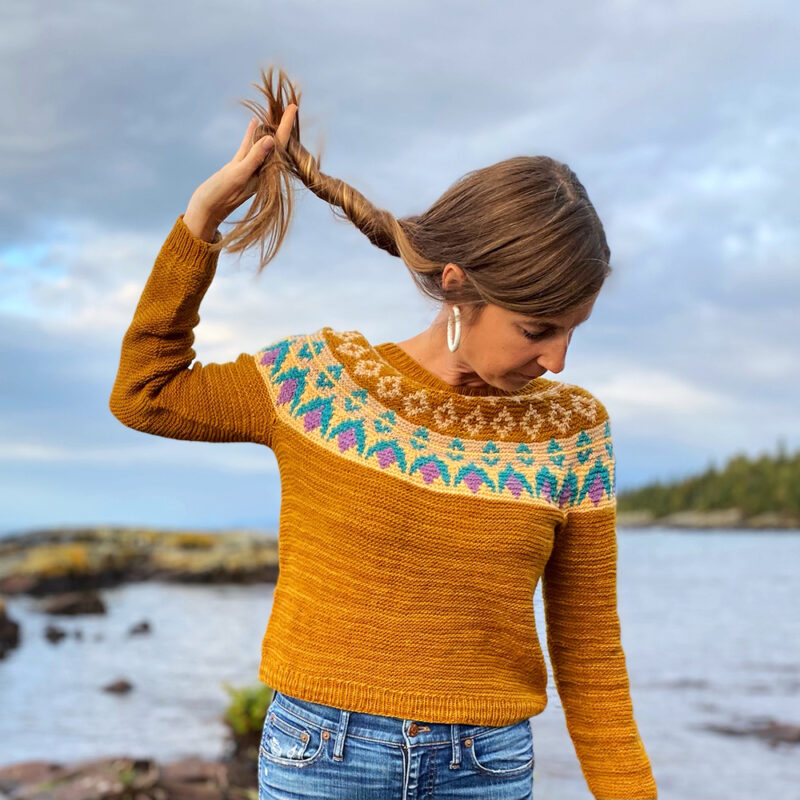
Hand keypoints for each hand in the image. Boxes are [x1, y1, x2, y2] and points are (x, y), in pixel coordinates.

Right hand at [184, 104, 297, 236]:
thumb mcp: (236, 175)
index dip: (286, 125)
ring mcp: (250, 169)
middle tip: (292, 104)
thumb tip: (271, 139)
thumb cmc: (218, 196)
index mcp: (265, 174)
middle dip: (282, 124)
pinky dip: (252, 135)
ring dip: (269, 126)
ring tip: (275, 109)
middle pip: (275, 143)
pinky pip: (248, 148)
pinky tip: (255, 122)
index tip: (293, 107)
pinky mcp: (238, 168)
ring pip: (262, 143)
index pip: (279, 145)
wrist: (204, 211)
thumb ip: (254, 159)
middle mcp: (261, 172)